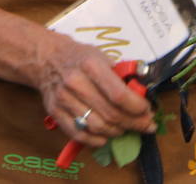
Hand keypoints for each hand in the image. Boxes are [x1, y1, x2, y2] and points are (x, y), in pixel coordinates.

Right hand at [35, 33, 156, 146]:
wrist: (48, 58)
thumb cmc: (80, 58)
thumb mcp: (103, 57)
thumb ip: (122, 74)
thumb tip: (143, 93)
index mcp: (91, 65)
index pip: (119, 95)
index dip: (137, 107)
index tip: (148, 110)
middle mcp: (76, 82)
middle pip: (110, 114)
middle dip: (133, 123)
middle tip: (145, 125)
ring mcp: (63, 99)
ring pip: (97, 127)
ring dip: (117, 132)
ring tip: (126, 128)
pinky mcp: (55, 112)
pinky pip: (79, 134)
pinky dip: (96, 140)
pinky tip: (107, 136)